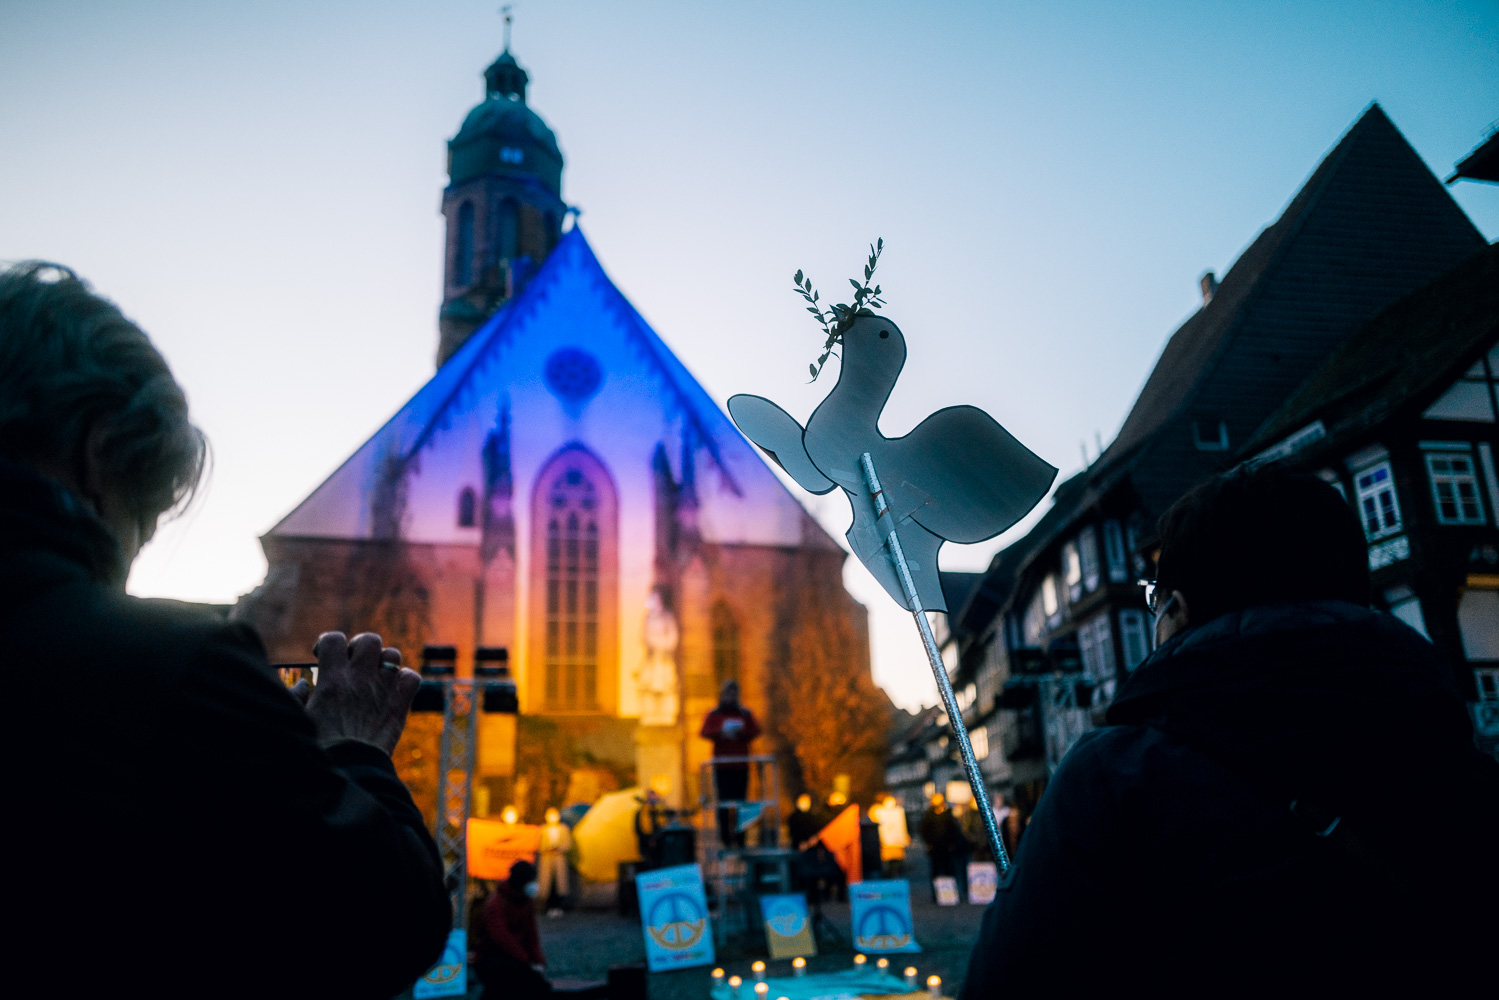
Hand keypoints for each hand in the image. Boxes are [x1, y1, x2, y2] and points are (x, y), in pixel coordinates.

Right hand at [304, 631, 420, 754]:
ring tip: (373, 676)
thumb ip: (296, 697)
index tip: (323, 655)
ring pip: (392, 655)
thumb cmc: (319, 748)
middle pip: (369, 640)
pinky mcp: (400, 705)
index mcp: (332, 680)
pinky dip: (405, 680)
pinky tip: (393, 690)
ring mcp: (384, 690)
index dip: (327, 642)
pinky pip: (412, 677)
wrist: (350, 771)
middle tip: (353, 662)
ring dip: (384, 662)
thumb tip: (304, 684)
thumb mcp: (299, 719)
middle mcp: (360, 679)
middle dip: (361, 646)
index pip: (333, 639)